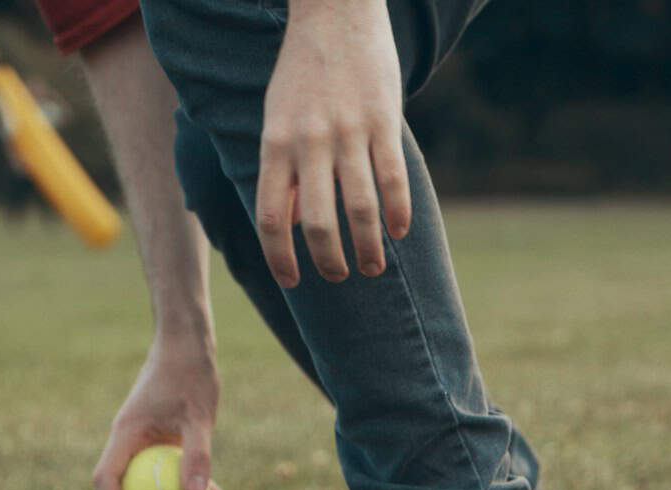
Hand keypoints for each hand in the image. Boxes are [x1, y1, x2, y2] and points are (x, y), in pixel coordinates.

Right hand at [92, 333, 224, 489]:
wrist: (187, 343)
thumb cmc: (190, 374)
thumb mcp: (199, 416)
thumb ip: (197, 454)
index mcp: (125, 433)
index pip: (106, 478)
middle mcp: (128, 437)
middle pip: (117, 482)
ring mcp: (142, 436)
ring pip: (142, 476)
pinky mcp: (160, 433)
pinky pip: (167, 465)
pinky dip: (186, 481)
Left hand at [256, 0, 410, 288]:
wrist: (334, 12)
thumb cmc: (302, 74)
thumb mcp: (277, 118)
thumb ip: (283, 171)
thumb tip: (292, 225)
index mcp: (275, 144)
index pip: (271, 218)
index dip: (281, 258)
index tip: (293, 282)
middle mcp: (309, 142)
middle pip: (318, 224)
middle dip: (329, 262)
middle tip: (340, 276)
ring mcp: (349, 132)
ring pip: (360, 209)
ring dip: (369, 248)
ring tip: (373, 267)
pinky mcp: (383, 120)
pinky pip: (393, 179)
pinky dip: (398, 213)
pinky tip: (399, 232)